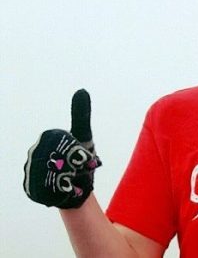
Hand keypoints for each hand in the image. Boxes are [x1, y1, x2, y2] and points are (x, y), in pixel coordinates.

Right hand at [23, 89, 101, 208]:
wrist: (79, 187)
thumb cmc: (81, 158)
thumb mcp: (83, 135)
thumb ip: (81, 114)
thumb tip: (82, 90)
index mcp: (47, 137)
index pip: (66, 142)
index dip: (78, 150)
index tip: (81, 155)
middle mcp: (34, 153)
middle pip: (60, 158)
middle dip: (75, 165)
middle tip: (79, 168)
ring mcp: (31, 171)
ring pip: (56, 173)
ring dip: (70, 178)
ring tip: (73, 178)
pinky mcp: (31, 189)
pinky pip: (50, 188)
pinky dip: (62, 190)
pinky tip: (66, 189)